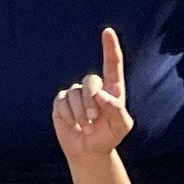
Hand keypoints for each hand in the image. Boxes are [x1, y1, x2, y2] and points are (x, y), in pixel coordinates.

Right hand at [53, 24, 133, 159]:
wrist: (89, 151)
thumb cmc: (109, 136)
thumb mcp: (122, 126)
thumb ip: (117, 110)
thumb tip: (100, 95)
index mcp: (112, 89)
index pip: (112, 64)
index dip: (110, 47)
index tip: (108, 32)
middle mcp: (94, 87)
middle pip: (91, 81)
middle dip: (90, 101)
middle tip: (93, 120)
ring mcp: (76, 93)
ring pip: (75, 93)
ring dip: (79, 113)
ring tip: (85, 127)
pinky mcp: (61, 102)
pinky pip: (62, 102)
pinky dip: (68, 116)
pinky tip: (73, 125)